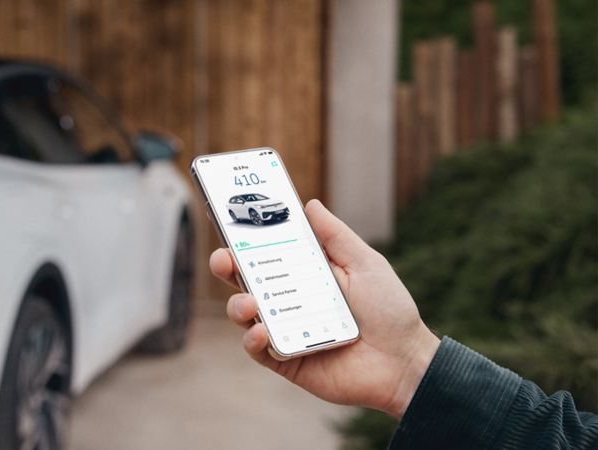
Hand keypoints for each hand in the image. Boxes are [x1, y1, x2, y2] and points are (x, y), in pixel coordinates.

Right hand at [210, 199, 439, 418]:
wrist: (404, 362)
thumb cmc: (390, 311)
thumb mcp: (365, 264)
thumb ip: (335, 236)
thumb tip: (310, 204)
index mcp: (304, 273)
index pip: (266, 252)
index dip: (244, 239)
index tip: (229, 223)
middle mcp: (289, 300)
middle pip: (246, 279)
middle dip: (226, 266)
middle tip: (223, 259)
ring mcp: (285, 330)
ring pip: (245, 314)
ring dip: (238, 305)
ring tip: (251, 303)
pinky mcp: (285, 360)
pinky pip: (257, 349)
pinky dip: (253, 339)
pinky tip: (262, 332)